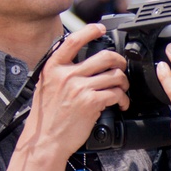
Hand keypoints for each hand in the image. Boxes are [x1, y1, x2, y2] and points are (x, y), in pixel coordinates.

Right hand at [21, 25, 129, 160]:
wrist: (45, 141)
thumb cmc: (46, 118)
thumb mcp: (46, 87)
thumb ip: (60, 72)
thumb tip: (78, 63)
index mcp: (54, 68)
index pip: (73, 41)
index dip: (90, 31)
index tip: (100, 29)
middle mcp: (67, 75)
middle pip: (105, 57)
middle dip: (120, 61)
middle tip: (121, 68)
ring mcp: (80, 88)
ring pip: (115, 75)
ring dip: (124, 83)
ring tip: (122, 90)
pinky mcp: (92, 102)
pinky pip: (116, 93)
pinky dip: (123, 99)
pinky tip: (120, 104)